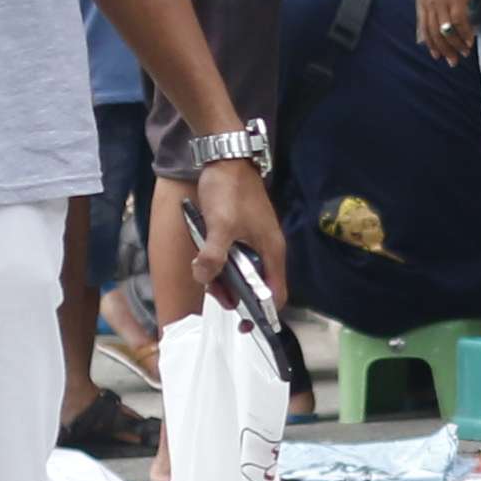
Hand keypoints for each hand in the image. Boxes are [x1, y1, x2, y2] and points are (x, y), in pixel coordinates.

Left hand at [180, 154, 289, 319]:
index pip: (276, 294)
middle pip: (256, 286)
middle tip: (211, 289)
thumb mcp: (220, 226)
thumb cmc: (230, 191)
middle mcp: (268, 250)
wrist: (226, 157)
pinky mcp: (243, 232)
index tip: (242, 323)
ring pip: (243, 272)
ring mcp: (255, 240)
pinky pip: (235, 257)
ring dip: (223, 277)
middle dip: (234, 293)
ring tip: (204, 271)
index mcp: (272, 251)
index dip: (262, 313)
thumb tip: (204, 279)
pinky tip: (205, 256)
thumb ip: (213, 255)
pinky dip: (221, 262)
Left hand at [416, 0, 477, 65]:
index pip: (425, 28)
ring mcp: (442, 3)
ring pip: (447, 31)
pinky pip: (460, 24)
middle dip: (444, 49)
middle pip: (435, 33)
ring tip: (464, 53)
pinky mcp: (456, 1)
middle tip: (452, 61)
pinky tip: (470, 41)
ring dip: (456, 45)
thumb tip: (444, 21)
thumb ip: (437, 4)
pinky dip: (465, 34)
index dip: (431, 44)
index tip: (437, 56)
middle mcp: (430, 4)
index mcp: (424, 1)